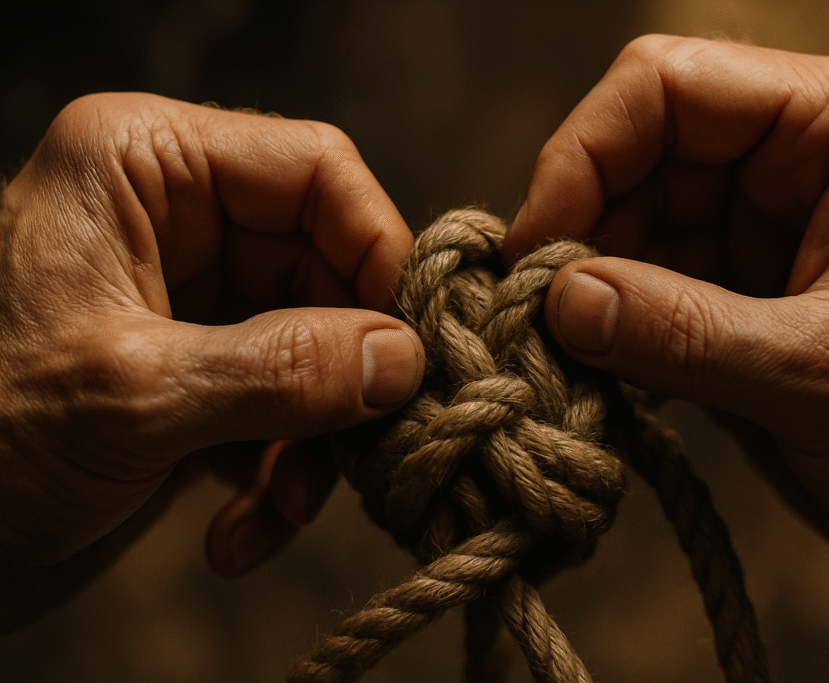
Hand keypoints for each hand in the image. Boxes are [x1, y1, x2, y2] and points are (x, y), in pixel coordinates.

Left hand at [0, 93, 423, 630]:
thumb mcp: (134, 398)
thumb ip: (281, 370)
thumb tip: (403, 359)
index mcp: (145, 167)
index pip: (316, 172)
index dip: (377, 253)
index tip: (410, 347)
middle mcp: (177, 220)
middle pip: (329, 271)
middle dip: (341, 377)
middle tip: (357, 453)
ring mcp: (192, 300)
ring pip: (320, 349)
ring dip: (313, 444)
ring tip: (277, 510)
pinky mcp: (200, 372)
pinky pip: (286, 405)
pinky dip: (280, 473)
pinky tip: (239, 531)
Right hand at [505, 35, 828, 638]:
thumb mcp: (828, 376)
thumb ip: (689, 334)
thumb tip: (561, 299)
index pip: (670, 86)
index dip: (585, 155)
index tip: (537, 250)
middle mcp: (789, 160)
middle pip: (632, 153)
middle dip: (576, 230)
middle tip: (532, 318)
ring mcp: (752, 228)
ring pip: (619, 222)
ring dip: (580, 287)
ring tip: (558, 359)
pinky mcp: (725, 293)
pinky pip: (632, 286)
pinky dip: (600, 328)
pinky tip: (592, 377)